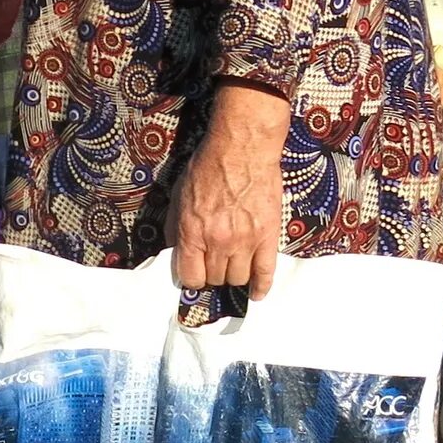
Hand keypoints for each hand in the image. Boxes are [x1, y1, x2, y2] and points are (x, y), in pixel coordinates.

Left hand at [171, 83, 290, 295]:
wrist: (242, 149)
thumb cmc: (208, 167)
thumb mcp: (179, 194)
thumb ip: (174, 226)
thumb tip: (173, 251)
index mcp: (192, 232)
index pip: (190, 277)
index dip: (190, 278)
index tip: (193, 273)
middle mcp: (218, 242)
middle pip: (214, 279)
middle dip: (211, 276)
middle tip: (213, 266)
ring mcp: (246, 241)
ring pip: (238, 279)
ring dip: (233, 277)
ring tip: (231, 268)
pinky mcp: (268, 237)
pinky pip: (266, 273)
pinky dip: (261, 287)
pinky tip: (256, 293)